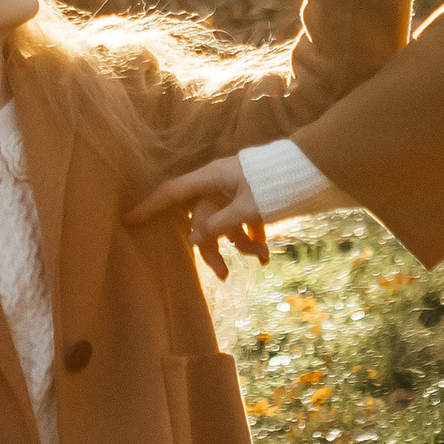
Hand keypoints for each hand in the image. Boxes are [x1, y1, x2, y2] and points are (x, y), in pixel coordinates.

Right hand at [125, 151, 268, 280]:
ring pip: (225, 225)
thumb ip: (219, 225)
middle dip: (213, 248)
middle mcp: (219, 184)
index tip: (128, 221)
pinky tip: (266, 255)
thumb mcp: (246, 207)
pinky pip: (242, 221)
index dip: (149, 207)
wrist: (314, 168)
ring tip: (263, 257)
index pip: (172, 193)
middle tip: (223, 275)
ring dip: (241, 245)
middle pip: (202, 220)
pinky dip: (252, 238)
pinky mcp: (251, 199)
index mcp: (211, 178)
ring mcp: (235, 192)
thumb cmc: (277, 183)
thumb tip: (192, 242)